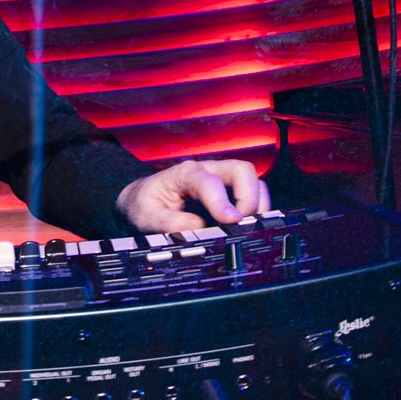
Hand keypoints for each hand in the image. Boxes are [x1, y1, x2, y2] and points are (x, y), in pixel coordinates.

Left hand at [115, 158, 269, 233]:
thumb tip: (198, 228)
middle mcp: (207, 171)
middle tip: (245, 225)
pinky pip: (253, 194)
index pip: (210, 182)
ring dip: (258, 205)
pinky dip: (258, 210)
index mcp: (185, 174)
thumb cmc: (144, 206)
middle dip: (250, 197)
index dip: (223, 201)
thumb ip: (169, 223)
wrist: (142, 199)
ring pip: (253, 181)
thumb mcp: (146, 216)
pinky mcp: (229, 192)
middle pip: (242, 170)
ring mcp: (221, 179)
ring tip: (251, 229)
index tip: (232, 221)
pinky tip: (250, 228)